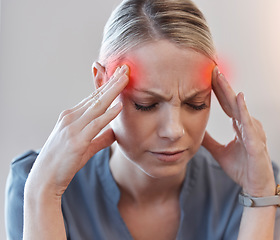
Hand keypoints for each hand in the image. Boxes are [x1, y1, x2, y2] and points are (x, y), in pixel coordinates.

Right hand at [26, 65, 128, 196]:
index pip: (93, 97)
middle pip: (96, 96)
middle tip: (126, 68)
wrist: (44, 180)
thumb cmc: (63, 163)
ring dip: (112, 91)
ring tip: (125, 78)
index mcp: (72, 117)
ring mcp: (72, 128)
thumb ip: (100, 138)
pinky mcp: (76, 140)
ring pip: (97, 105)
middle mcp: (71, 118)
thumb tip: (115, 133)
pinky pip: (95, 124)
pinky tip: (119, 106)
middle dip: (112, 81)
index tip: (120, 74)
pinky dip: (108, 114)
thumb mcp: (84, 147)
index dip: (108, 85)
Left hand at [202, 67, 274, 196]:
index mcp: (239, 125)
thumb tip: (196, 132)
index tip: (207, 76)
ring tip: (219, 77)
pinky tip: (238, 97)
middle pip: (232, 101)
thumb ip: (210, 141)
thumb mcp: (219, 152)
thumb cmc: (242, 168)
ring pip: (239, 108)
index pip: (227, 104)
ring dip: (229, 91)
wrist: (255, 186)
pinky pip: (248, 123)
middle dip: (222, 84)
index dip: (218, 90)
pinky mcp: (256, 142)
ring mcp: (252, 131)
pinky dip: (243, 110)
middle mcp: (247, 124)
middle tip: (212, 68)